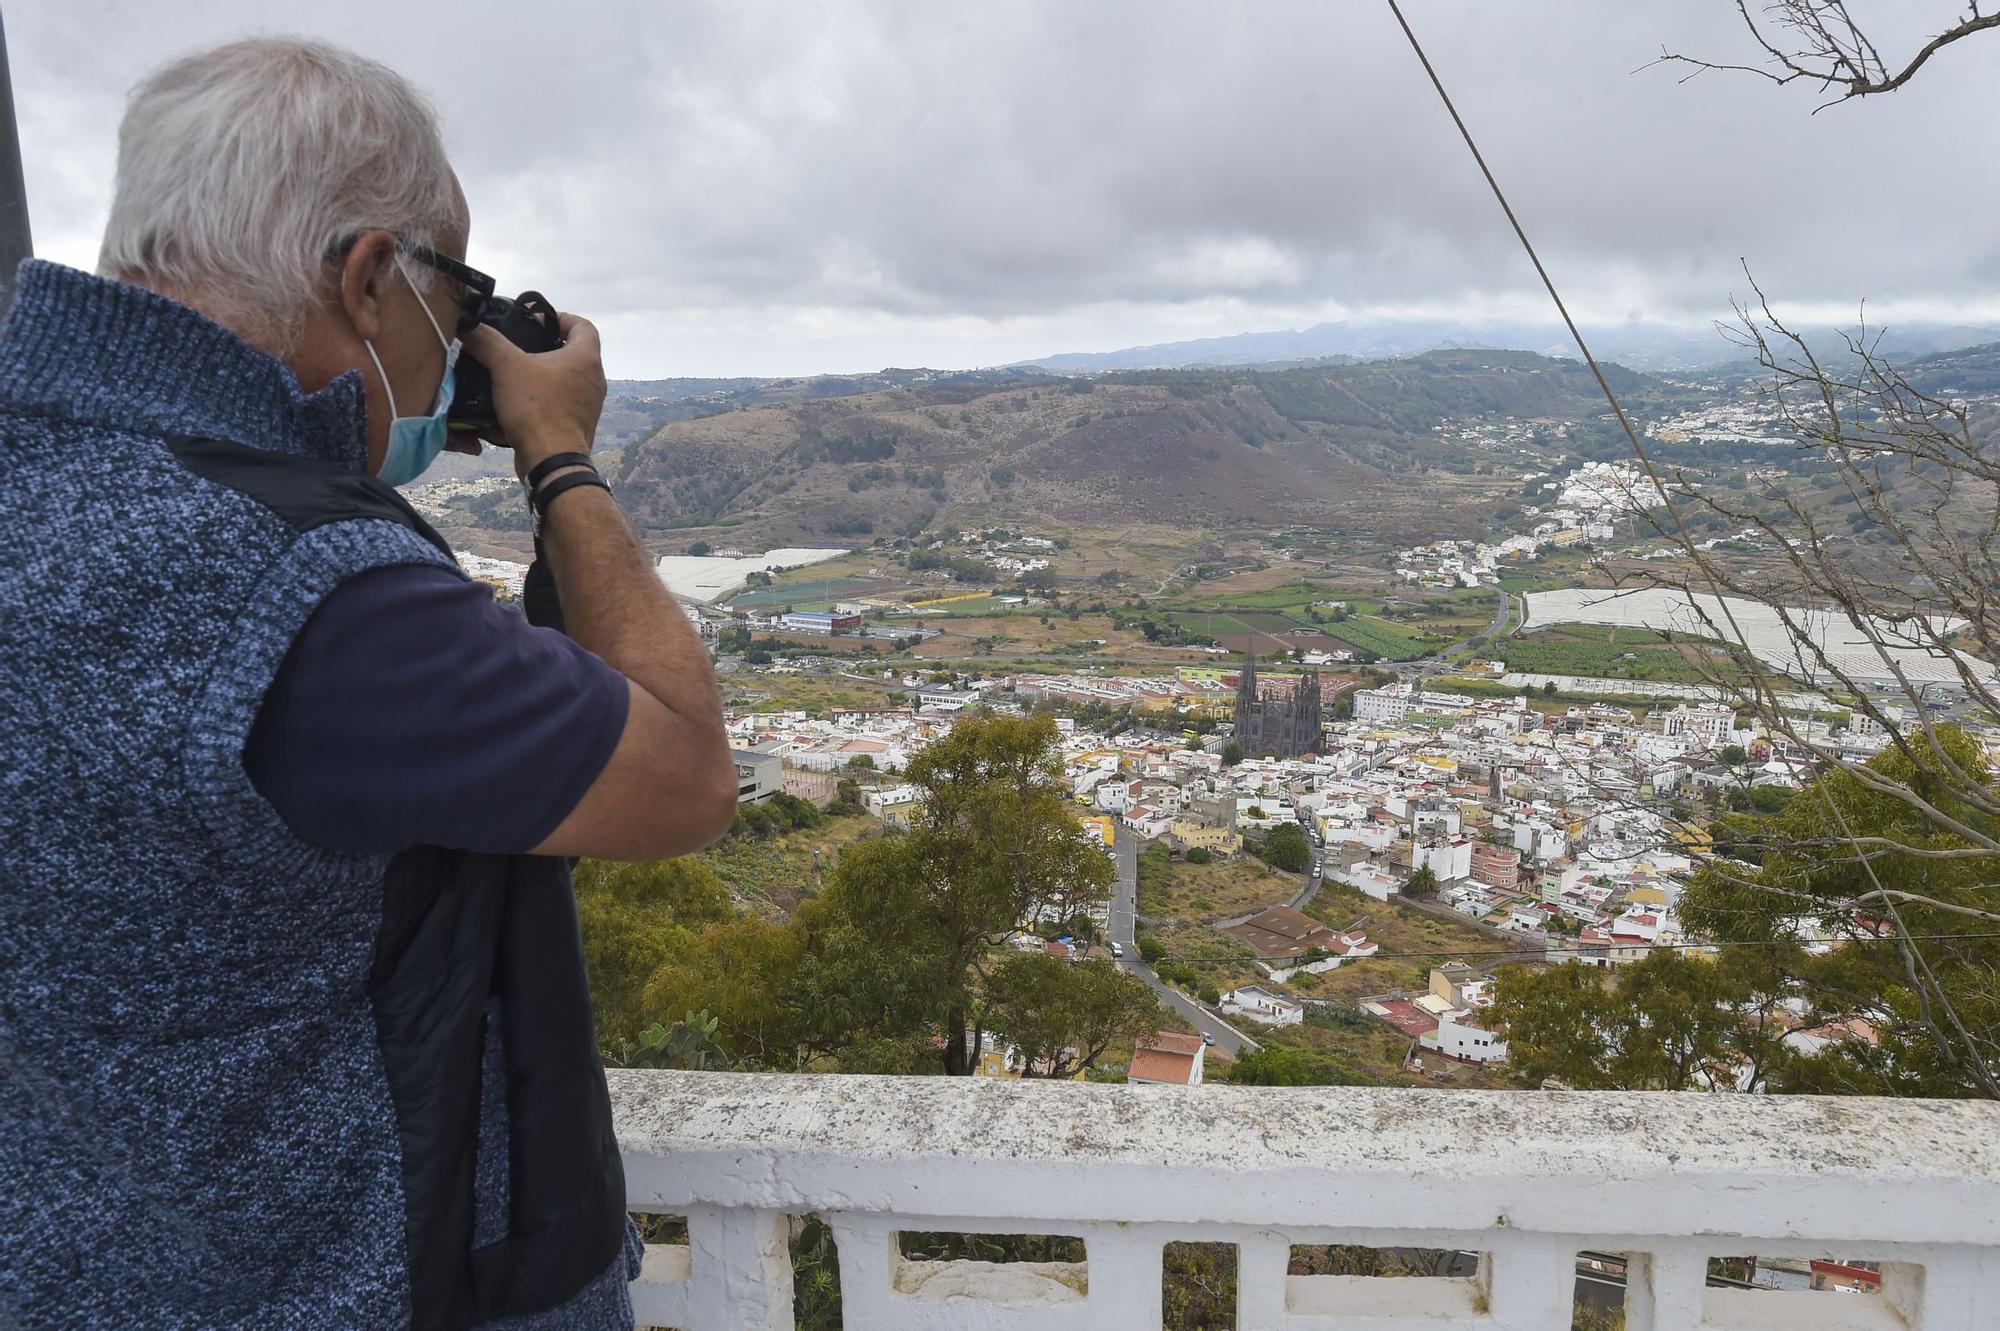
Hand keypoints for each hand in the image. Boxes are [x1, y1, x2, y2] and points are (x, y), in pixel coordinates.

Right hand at [463, 312, 606, 481]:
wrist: (550, 460)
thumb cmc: (536, 409)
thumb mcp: (506, 367)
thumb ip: (486, 341)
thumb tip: (468, 325)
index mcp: (586, 358)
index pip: (583, 325)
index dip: (562, 318)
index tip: (539, 321)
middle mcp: (594, 380)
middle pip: (572, 353)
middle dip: (545, 348)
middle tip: (519, 347)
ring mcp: (588, 404)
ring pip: (564, 380)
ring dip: (541, 376)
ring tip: (514, 374)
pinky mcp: (577, 425)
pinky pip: (559, 404)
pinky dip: (540, 401)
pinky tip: (516, 403)